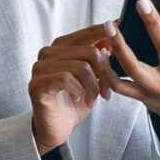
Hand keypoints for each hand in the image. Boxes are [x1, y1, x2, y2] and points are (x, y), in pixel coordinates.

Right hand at [28, 24, 111, 155]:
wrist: (57, 127)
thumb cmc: (74, 101)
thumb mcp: (93, 77)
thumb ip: (100, 57)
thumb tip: (113, 39)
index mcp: (61, 46)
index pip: (88, 32)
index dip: (107, 34)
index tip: (121, 35)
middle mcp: (48, 53)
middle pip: (89, 51)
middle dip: (104, 73)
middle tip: (107, 90)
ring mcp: (40, 67)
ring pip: (81, 67)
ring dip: (93, 86)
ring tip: (94, 98)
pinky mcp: (38, 84)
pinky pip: (67, 79)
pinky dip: (79, 91)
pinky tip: (79, 98)